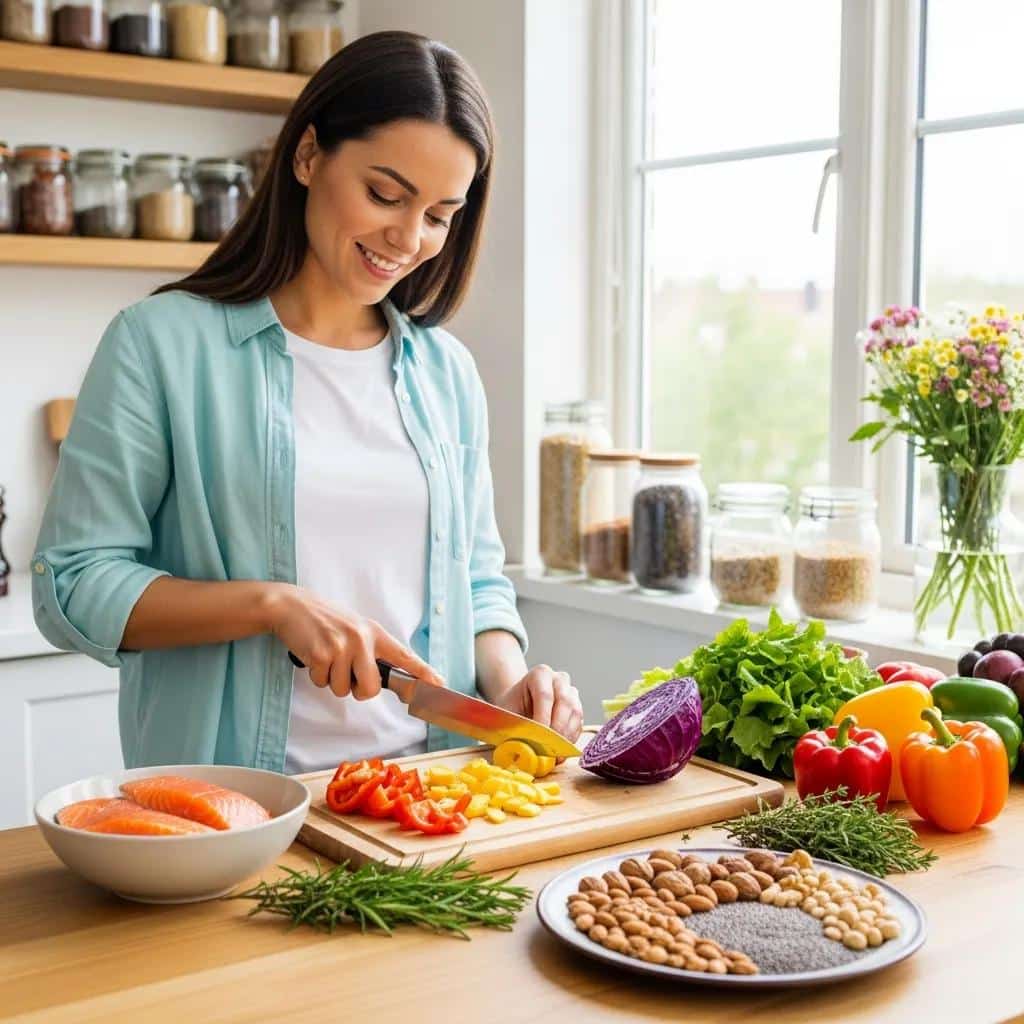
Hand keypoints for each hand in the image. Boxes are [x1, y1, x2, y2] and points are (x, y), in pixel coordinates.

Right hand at [263, 583, 443, 699]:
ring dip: (332, 681)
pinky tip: (313, 655)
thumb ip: (371, 650)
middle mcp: (362, 639)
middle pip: (371, 688)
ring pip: (344, 690)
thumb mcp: (355, 628)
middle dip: (358, 690)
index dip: (423, 673)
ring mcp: (342, 646)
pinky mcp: (322, 654)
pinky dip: (316, 675)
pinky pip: (323, 683)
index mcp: (374, 633)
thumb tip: (383, 679)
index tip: (440, 684)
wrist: (292, 606)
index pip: (404, 656)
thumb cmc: (326, 621)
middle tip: (346, 675)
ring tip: (326, 657)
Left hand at [494, 664, 582, 742]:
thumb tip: (523, 747)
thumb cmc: (513, 706)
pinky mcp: (578, 707)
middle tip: (548, 747)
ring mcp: (571, 692)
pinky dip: (570, 738)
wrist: (520, 702)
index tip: (537, 737)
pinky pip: (579, 723)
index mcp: (540, 674)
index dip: (542, 718)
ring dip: (565, 735)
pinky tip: (559, 749)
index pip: (545, 695)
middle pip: (564, 702)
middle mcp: (559, 679)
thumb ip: (514, 725)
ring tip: (553, 752)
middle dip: (556, 728)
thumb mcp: (507, 712)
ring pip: (575, 712)